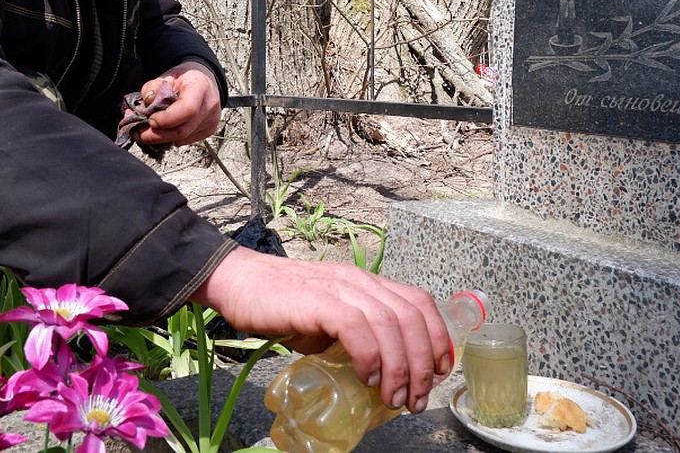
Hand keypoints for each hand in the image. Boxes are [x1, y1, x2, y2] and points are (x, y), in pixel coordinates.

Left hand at [134, 62, 221, 147]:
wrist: (203, 80)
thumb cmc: (185, 78)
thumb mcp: (166, 76)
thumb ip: (153, 88)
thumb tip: (146, 105)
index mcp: (200, 86)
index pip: (187, 109)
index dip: (166, 119)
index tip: (150, 120)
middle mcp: (209, 105)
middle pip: (183, 130)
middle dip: (158, 135)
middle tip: (140, 134)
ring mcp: (212, 120)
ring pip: (183, 138)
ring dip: (163, 137)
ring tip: (150, 130)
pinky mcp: (209, 130)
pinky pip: (186, 141)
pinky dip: (172, 138)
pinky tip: (166, 129)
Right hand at [191, 247, 451, 413]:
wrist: (239, 283)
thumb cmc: (281, 304)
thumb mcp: (329, 317)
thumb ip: (355, 335)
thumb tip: (377, 373)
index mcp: (367, 283)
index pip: (418, 302)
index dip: (437, 336)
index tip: (440, 371)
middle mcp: (360, 281)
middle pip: (411, 317)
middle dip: (423, 364)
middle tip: (417, 399)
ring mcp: (340, 288)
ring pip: (390, 324)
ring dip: (400, 368)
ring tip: (394, 399)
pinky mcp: (319, 300)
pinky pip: (356, 328)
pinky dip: (369, 356)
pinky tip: (367, 378)